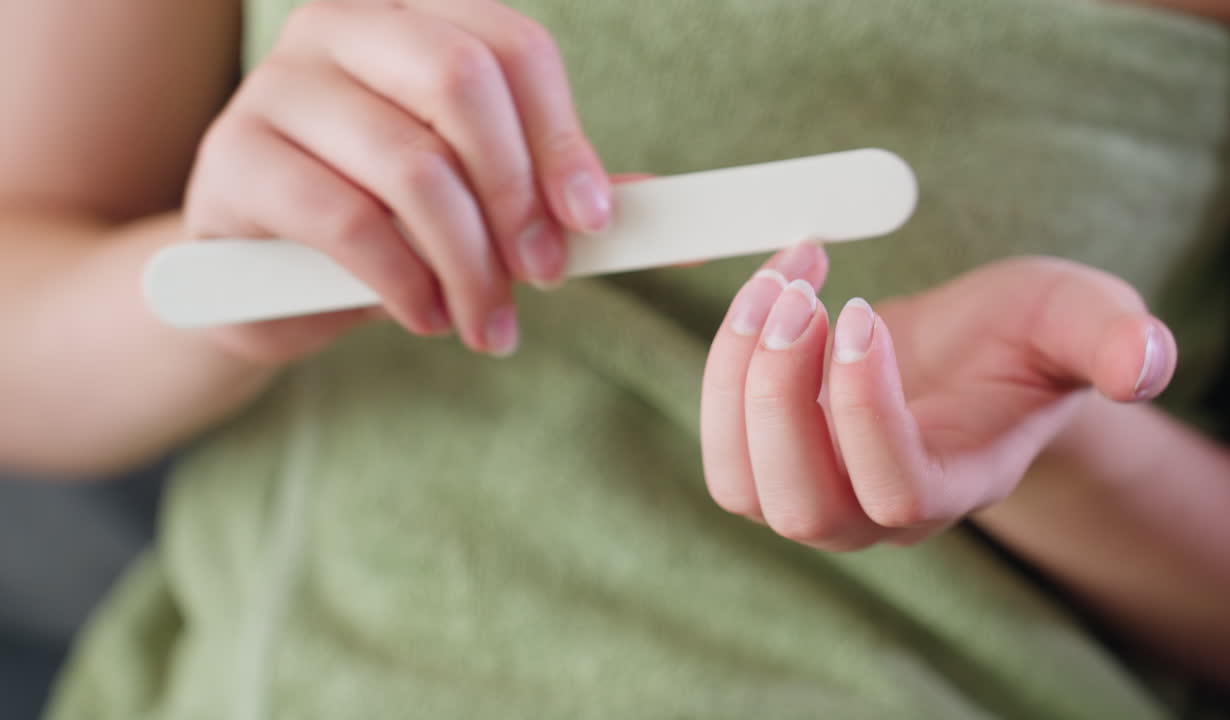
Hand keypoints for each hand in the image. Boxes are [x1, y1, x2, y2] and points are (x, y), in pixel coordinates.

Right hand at [184, 0, 611, 365]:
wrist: (259, 282)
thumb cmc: (383, 225)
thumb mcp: (474, 203)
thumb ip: (552, 197)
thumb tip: (668, 220)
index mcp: (412, 15)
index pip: (510, 46)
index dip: (562, 137)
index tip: (594, 223)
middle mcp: (340, 27)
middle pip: (460, 81)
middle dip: (517, 195)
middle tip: (546, 277)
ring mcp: (276, 86)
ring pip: (411, 165)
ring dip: (470, 264)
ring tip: (489, 325)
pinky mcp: (233, 160)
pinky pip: (346, 222)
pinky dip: (405, 283)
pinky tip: (427, 317)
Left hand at [701, 245, 1176, 550]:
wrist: (968, 352)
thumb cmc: (1022, 338)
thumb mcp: (1075, 318)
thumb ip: (1112, 337)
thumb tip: (1144, 362)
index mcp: (958, 484)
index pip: (899, 489)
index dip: (866, 409)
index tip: (862, 308)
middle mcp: (878, 510)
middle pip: (803, 506)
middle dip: (781, 396)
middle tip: (798, 294)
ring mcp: (816, 490)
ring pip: (742, 483)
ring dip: (737, 376)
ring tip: (779, 281)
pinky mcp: (769, 456)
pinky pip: (720, 438)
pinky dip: (722, 360)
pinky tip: (767, 290)